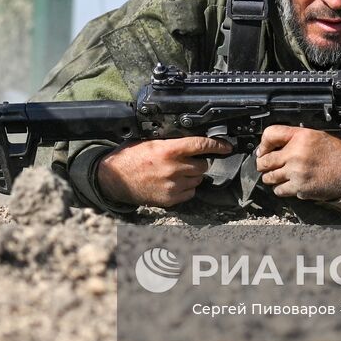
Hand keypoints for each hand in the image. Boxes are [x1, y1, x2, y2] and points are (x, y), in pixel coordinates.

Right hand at [96, 136, 230, 207]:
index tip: (226, 146)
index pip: (200, 145)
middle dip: (197, 161)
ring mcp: (172, 186)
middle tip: (185, 160)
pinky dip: (186, 188)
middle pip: (202, 164)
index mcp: (168, 150)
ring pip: (198, 179)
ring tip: (175, 172)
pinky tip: (172, 183)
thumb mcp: (149, 142)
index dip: (217, 145)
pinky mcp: (170, 200)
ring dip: (192, 175)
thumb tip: (191, 140)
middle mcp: (173, 169)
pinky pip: (190, 193)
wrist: (114, 180)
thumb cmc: (129, 158)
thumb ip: (171, 142)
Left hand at [255, 126, 340, 200]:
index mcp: (301, 136)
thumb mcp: (318, 135)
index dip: (263, 143)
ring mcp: (297, 172)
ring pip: (269, 177)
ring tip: (278, 175)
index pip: (270, 135)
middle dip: (263, 164)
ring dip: (270, 177)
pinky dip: (281, 189)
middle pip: (265, 160)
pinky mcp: (300, 188)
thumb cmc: (338, 154)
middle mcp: (296, 154)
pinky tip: (288, 184)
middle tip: (266, 165)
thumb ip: (296, 136)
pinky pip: (279, 190)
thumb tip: (274, 143)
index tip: (263, 149)